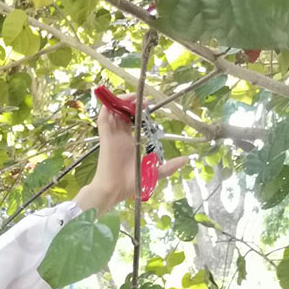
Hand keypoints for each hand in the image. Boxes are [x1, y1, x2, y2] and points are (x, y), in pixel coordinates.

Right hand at [76, 98, 190, 213]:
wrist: (114, 191)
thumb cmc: (131, 184)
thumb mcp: (155, 173)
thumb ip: (169, 166)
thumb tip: (186, 160)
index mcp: (129, 143)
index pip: (130, 121)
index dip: (137, 111)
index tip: (147, 105)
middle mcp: (119, 137)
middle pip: (121, 113)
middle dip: (130, 103)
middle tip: (142, 100)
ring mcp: (111, 137)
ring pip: (111, 113)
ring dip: (120, 102)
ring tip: (132, 97)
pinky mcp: (105, 138)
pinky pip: (103, 119)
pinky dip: (107, 108)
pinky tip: (118, 102)